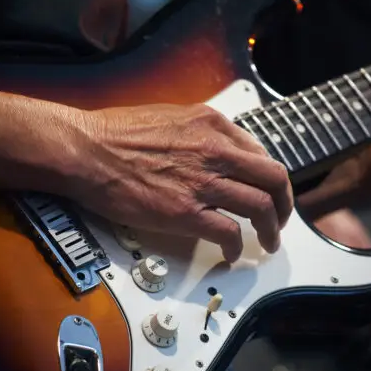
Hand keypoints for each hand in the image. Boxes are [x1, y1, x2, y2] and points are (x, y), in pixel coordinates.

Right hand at [66, 103, 292, 261]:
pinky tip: (231, 253)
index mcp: (212, 125)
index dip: (268, 177)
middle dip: (285, 203)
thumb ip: (200, 133)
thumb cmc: (114, 134)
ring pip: (260, 207)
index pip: (260, 152)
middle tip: (280, 218)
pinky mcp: (185, 213)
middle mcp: (215, 152)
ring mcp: (202, 183)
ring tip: (267, 241)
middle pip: (273, 179)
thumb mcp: (170, 117)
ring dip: (271, 229)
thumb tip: (217, 152)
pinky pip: (229, 233)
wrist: (85, 150)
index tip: (267, 191)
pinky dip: (236, 247)